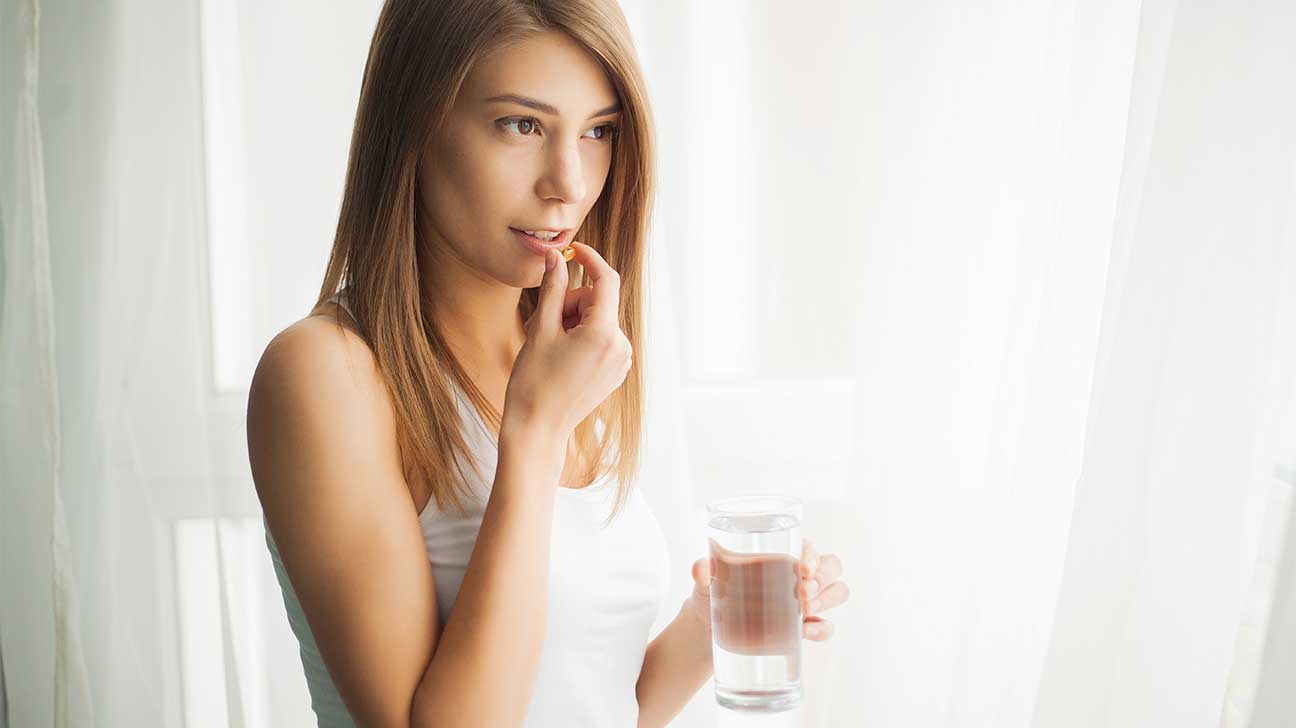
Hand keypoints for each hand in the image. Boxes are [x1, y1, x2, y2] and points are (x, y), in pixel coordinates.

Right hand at [505, 241, 631, 436]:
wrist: (538, 429)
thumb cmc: (533, 381)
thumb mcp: (540, 329)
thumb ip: (552, 288)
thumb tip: (556, 257)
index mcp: (603, 333)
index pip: (606, 280)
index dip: (590, 260)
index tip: (573, 249)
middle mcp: (620, 346)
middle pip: (597, 301)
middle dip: (570, 304)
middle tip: (542, 324)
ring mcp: (622, 361)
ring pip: (598, 320)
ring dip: (574, 322)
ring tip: (550, 344)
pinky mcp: (617, 371)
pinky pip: (602, 338)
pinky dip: (583, 337)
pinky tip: (562, 356)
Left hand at [684, 538, 848, 642]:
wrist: (710, 626)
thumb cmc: (713, 590)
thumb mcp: (706, 578)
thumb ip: (703, 570)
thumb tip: (699, 569)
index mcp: (780, 553)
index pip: (808, 547)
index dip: (813, 555)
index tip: (803, 569)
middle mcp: (799, 575)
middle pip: (831, 566)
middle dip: (824, 578)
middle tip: (803, 593)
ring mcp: (806, 601)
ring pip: (837, 591)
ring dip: (828, 599)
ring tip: (805, 609)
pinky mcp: (804, 626)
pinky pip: (827, 626)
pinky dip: (823, 628)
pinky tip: (806, 631)